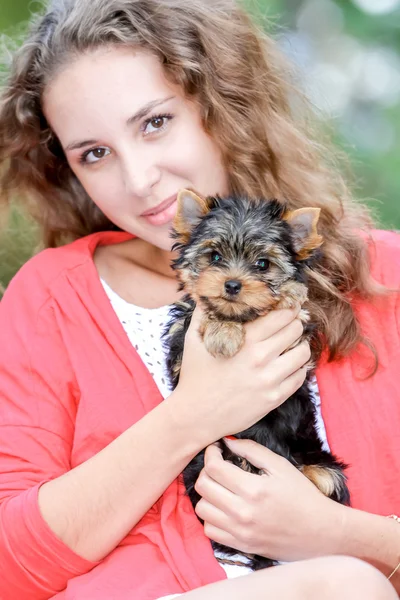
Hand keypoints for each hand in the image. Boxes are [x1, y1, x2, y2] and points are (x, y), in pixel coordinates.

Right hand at [169, 305, 310, 445]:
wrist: (195, 415)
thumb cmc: (195, 376)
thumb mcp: (193, 339)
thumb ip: (202, 312)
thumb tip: (206, 292)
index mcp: (245, 340)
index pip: (282, 315)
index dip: (288, 307)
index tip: (287, 306)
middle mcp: (261, 357)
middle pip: (296, 329)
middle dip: (295, 323)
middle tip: (290, 324)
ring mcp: (270, 379)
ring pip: (303, 353)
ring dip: (300, 345)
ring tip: (292, 344)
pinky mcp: (274, 398)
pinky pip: (300, 377)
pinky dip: (298, 368)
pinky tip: (288, 365)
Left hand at [194, 438, 346, 561]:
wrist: (321, 532)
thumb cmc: (303, 496)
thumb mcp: (281, 466)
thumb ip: (252, 450)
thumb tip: (227, 441)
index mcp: (253, 489)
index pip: (214, 468)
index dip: (210, 454)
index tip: (217, 450)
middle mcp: (242, 512)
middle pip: (203, 487)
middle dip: (207, 471)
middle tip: (218, 466)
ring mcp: (240, 532)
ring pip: (202, 509)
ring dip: (207, 494)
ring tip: (220, 487)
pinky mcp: (241, 545)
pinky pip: (210, 531)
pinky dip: (211, 517)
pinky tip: (224, 508)